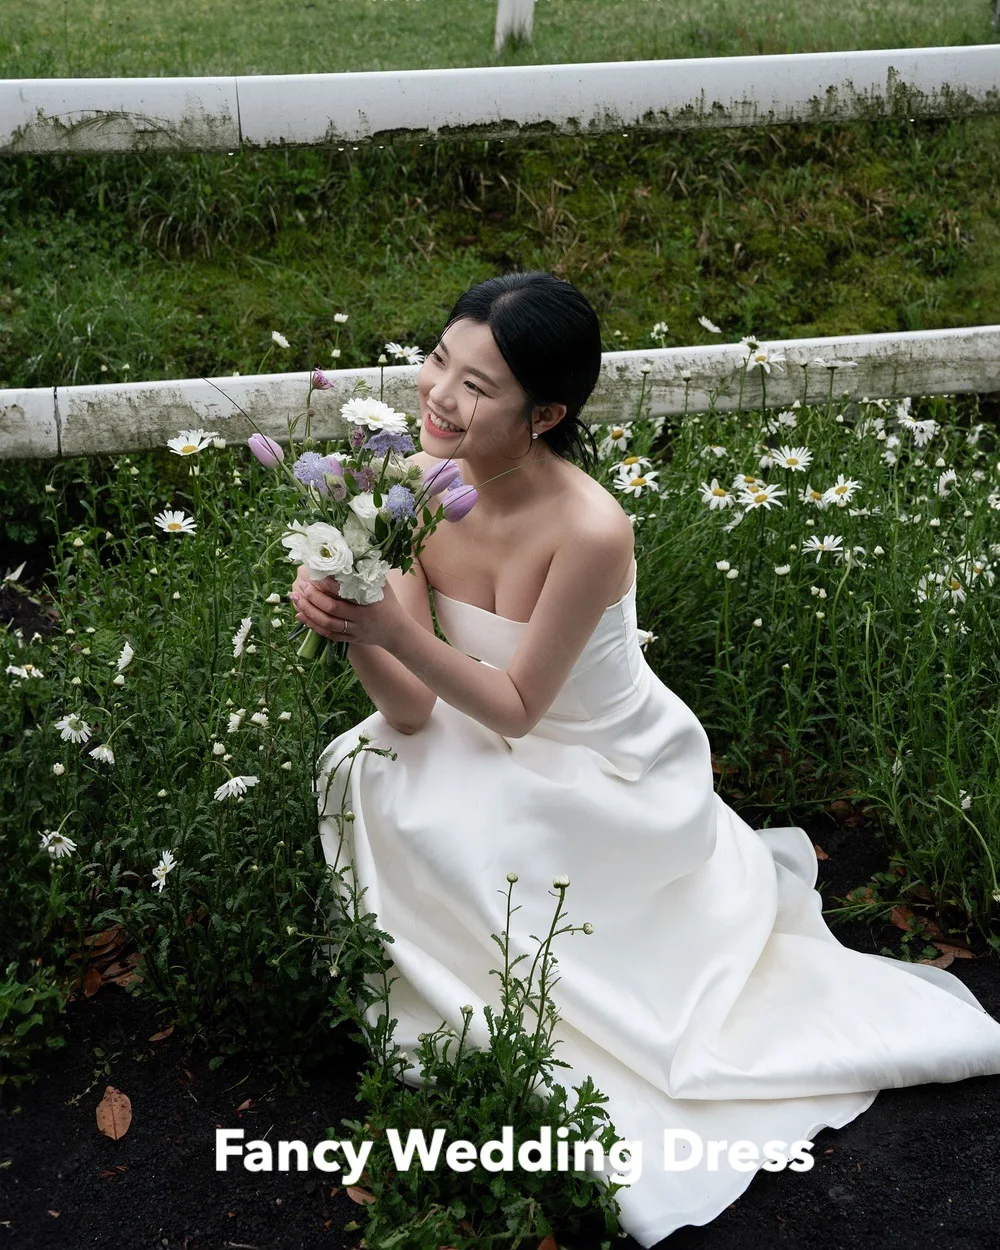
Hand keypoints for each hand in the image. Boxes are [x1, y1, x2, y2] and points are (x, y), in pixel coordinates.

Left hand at [289, 566, 407, 649]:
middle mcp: (360, 618)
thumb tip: (348, 551)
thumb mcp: (382, 585)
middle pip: (332, 609)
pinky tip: (301, 616)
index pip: (344, 593)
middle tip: (301, 586)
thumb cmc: (388, 602)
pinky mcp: (350, 639)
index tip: (315, 574)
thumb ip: (366, 572)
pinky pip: (328, 634)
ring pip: (327, 623)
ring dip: (309, 612)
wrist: (397, 631)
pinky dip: (313, 626)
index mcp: (369, 602)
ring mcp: (354, 630)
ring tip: (295, 599)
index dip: (327, 584)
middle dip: (313, 598)